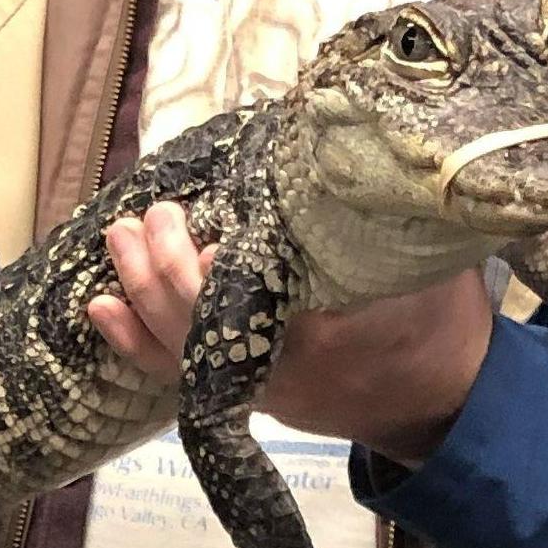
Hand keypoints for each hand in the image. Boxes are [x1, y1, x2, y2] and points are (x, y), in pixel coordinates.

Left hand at [87, 201, 491, 464]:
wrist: (444, 403)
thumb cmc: (440, 320)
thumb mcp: (427, 260)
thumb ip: (376, 215)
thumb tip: (338, 143)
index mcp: (327, 326)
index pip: (257, 289)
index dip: (217, 261)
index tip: (206, 224)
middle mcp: (281, 363)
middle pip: (201, 315)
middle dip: (168, 261)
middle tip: (160, 212)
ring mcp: (258, 384)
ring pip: (178, 344)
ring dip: (140, 287)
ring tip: (120, 235)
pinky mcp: (247, 393)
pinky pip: (177, 374)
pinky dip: (134, 340)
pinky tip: (102, 306)